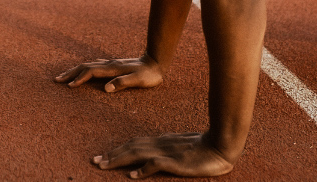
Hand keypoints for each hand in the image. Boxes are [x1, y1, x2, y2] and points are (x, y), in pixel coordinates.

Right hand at [55, 56, 162, 91]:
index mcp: (112, 69)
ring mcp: (110, 64)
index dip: (79, 78)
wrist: (156, 62)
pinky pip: (93, 67)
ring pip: (88, 65)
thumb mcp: (139, 80)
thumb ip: (123, 83)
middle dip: (70, 73)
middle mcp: (109, 64)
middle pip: (85, 66)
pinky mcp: (112, 66)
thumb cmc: (149, 74)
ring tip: (64, 77)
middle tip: (57, 80)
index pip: (91, 72)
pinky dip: (84, 70)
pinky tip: (83, 72)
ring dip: (75, 71)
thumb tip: (106, 89)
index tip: (69, 86)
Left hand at [94, 132, 232, 177]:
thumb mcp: (180, 148)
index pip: (134, 144)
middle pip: (131, 147)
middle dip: (111, 155)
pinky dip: (143, 169)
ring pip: (137, 153)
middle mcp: (160, 144)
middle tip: (94, 162)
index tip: (101, 157)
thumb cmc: (203, 148)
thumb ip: (164, 154)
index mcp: (161, 141)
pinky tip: (133, 176)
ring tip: (104, 166)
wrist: (222, 145)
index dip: (117, 150)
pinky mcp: (176, 161)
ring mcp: (168, 152)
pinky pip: (156, 164)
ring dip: (119, 160)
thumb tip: (147, 163)